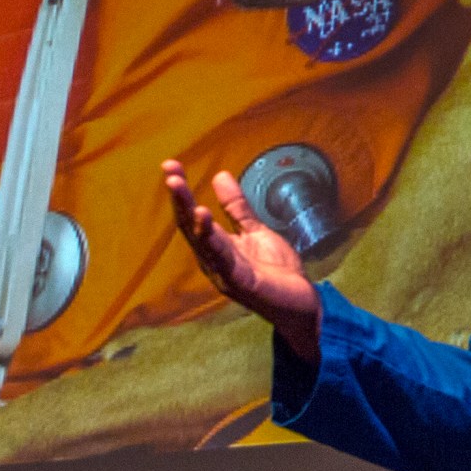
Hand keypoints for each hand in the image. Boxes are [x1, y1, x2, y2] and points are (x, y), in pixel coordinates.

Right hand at [162, 159, 320, 361]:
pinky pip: (222, 258)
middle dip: (179, 199)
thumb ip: (237, 208)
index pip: (192, 216)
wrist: (301, 304)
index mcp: (216, 247)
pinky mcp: (239, 282)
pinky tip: (203, 219)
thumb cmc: (276, 272)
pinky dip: (210, 239)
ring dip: (189, 212)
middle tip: (169, 172)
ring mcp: (224, 273)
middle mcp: (213, 260)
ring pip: (201, 240)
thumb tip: (219, 175)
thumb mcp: (255, 231)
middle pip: (190, 226)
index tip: (170, 165)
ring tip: (178, 187)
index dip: (181, 193)